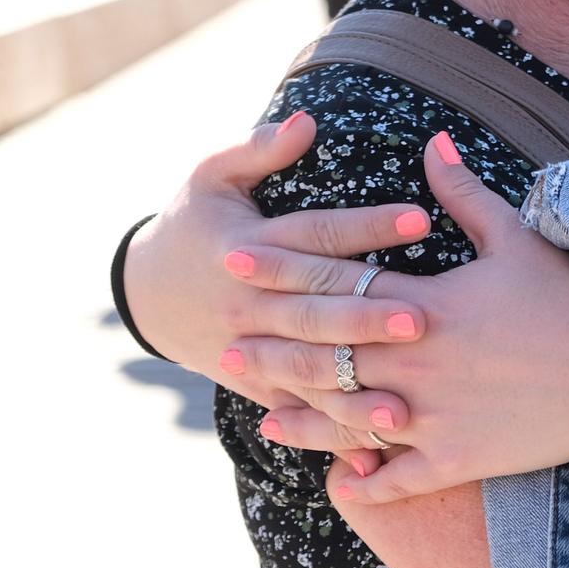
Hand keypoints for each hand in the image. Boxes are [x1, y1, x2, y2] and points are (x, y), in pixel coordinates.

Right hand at [120, 112, 433, 412]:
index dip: (365, 227)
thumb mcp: (212, 177)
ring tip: (403, 407)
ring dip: (352, 390)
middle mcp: (250, 303)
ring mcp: (249, 349)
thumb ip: (259, 150)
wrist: (146, 292)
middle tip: (422, 319)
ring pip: (305, 372)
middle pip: (313, 311)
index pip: (314, 235)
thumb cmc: (196, 223)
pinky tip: (376, 447)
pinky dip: (333, 430)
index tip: (420, 220)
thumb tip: (306, 120)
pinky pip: (297, 409)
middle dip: (366, 317)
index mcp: (247, 248)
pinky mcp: (255, 383)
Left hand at [232, 134, 568, 503]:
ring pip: (347, 420)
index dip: (281, 270)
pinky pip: (397, 479)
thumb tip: (433, 142)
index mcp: (426, 304)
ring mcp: (434, 415)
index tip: (237, 262)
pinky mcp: (458, 458)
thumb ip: (465, 194)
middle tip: (226, 350)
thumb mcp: (518, 238)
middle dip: (271, 349)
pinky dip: (366, 481)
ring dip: (301, 418)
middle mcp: (417, 360)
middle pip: (324, 355)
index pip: (336, 283)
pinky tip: (341, 479)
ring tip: (262, 417)